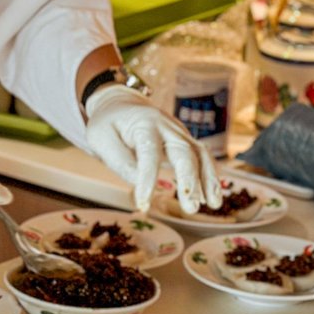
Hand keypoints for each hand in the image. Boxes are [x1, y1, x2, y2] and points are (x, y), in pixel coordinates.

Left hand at [84, 85, 221, 212]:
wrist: (123, 105)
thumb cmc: (108, 124)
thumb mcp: (100, 139)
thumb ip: (118, 160)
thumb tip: (139, 182)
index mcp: (144, 124)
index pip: (149, 153)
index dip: (148, 179)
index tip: (143, 204)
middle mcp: (167, 128)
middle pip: (184, 152)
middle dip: (189, 181)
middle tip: (190, 208)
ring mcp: (180, 134)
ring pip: (201, 155)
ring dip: (208, 180)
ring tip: (213, 205)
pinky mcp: (186, 143)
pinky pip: (203, 159)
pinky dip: (210, 177)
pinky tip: (212, 198)